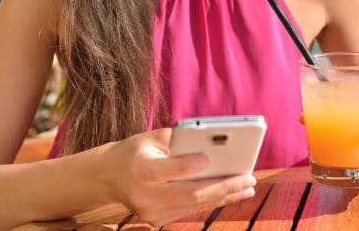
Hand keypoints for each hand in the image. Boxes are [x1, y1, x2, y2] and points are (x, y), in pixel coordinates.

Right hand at [104, 128, 255, 226]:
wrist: (110, 177)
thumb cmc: (137, 150)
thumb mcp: (151, 137)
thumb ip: (180, 138)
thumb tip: (214, 143)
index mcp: (140, 170)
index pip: (166, 171)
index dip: (187, 166)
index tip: (210, 158)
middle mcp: (144, 196)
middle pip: (189, 193)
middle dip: (223, 186)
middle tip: (248, 178)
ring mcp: (150, 212)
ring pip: (194, 205)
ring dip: (225, 196)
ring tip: (248, 186)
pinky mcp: (157, 221)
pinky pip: (190, 210)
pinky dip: (212, 201)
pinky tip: (231, 193)